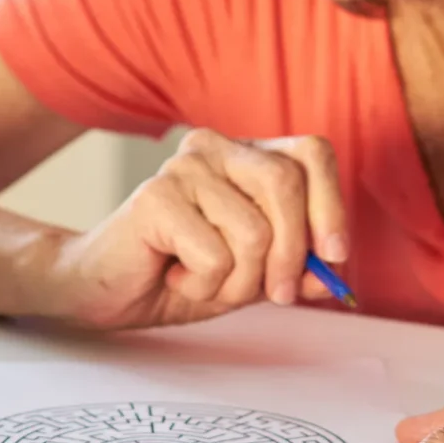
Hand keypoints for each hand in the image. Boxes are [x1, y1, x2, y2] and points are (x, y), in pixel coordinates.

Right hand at [38, 128, 349, 329]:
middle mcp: (215, 148)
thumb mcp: (254, 275)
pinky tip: (177, 276)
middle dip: (292, 255)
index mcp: (246, 155)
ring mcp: (183, 169)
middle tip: (275, 294)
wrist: (108, 291)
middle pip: (287, 185)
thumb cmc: (180, 273)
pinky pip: (215, 255)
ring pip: (255, 232)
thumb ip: (296, 269)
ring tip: (207, 282)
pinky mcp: (155, 198)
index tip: (335, 256)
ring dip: (240, 281)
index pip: (312, 152)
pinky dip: (205, 286)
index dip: (332, 205)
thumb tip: (333, 273)